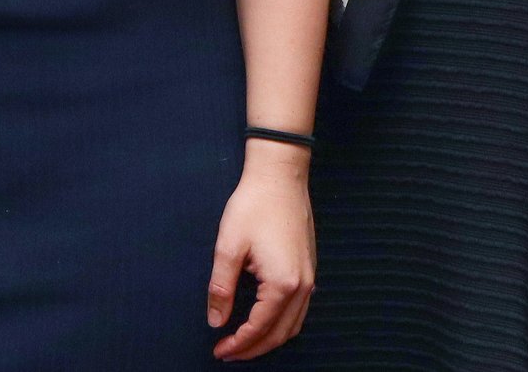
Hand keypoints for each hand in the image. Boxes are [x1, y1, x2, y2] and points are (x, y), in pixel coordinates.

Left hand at [208, 147, 315, 360]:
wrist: (280, 175)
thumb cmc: (254, 205)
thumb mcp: (228, 247)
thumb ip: (221, 288)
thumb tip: (216, 320)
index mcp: (282, 284)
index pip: (259, 329)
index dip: (238, 344)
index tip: (219, 351)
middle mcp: (302, 286)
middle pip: (280, 334)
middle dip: (253, 348)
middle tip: (228, 352)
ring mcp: (310, 277)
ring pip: (293, 325)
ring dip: (269, 339)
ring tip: (244, 342)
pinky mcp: (309, 268)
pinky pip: (299, 310)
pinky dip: (282, 323)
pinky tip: (264, 320)